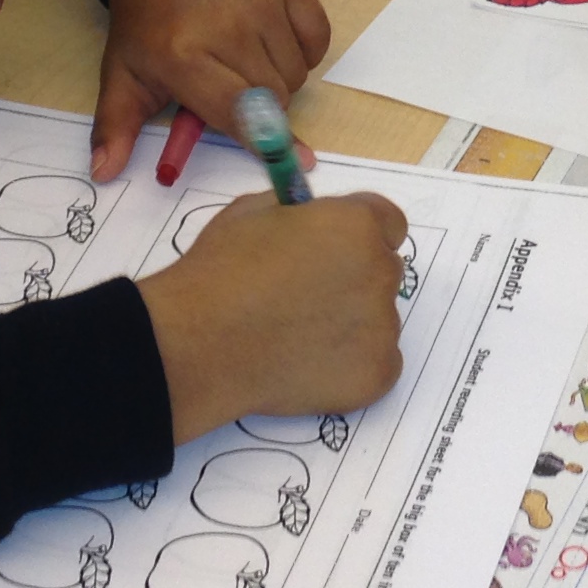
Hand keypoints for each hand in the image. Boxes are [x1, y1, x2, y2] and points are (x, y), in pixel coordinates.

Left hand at [96, 0, 332, 179]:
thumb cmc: (148, 22)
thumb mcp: (123, 74)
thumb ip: (117, 127)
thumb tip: (104, 174)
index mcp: (182, 56)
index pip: (238, 113)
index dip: (261, 140)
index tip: (282, 158)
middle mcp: (227, 27)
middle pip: (273, 100)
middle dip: (260, 108)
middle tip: (234, 88)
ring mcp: (261, 1)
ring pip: (296, 73)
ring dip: (280, 79)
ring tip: (247, 60)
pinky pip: (317, 40)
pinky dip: (304, 50)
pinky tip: (273, 40)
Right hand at [138, 191, 407, 442]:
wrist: (199, 344)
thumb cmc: (219, 272)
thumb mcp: (253, 212)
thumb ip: (299, 212)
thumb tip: (312, 220)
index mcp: (357, 224)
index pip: (388, 224)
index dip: (359, 237)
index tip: (334, 252)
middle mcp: (381, 272)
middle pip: (384, 272)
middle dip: (354, 280)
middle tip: (307, 299)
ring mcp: (383, 327)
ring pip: (379, 321)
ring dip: (351, 325)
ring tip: (296, 337)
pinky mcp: (376, 374)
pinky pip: (379, 366)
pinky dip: (351, 367)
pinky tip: (307, 365)